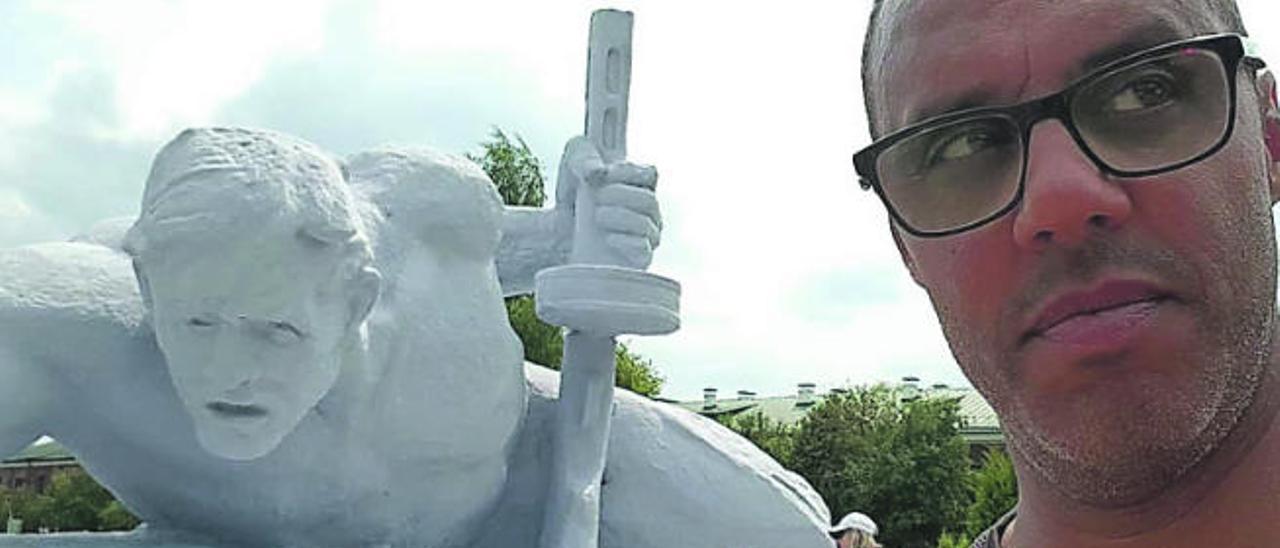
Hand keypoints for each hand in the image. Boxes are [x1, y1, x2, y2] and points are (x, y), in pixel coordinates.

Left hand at [555, 136, 660, 269]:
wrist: (559, 226)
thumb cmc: (573, 188)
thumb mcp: (573, 164)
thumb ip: (584, 160)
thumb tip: (598, 173)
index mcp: (638, 182)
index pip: (650, 174)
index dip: (630, 172)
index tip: (606, 173)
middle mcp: (648, 209)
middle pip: (649, 201)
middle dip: (622, 196)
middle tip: (598, 197)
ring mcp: (646, 234)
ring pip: (646, 225)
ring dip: (621, 217)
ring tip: (598, 217)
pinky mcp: (637, 257)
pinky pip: (644, 251)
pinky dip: (625, 243)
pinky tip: (607, 238)